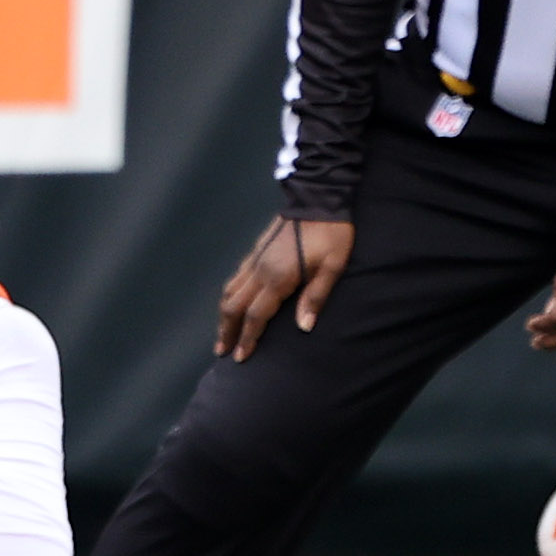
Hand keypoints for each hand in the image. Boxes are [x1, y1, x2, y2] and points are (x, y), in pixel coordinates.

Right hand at [216, 216, 352, 360]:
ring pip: (230, 290)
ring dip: (224, 314)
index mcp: (278, 277)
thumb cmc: (331, 233)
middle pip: (234, 305)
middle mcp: (260, 269)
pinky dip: (230, 295)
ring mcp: (255, 258)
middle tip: (223, 352)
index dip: (248, 338)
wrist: (318, 197)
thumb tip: (304, 327)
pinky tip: (233, 303)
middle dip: (227, 330)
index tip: (241, 358)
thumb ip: (315, 297)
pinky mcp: (256, 250)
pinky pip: (236, 277)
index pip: (256, 315)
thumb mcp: (332, 266)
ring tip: (223, 333)